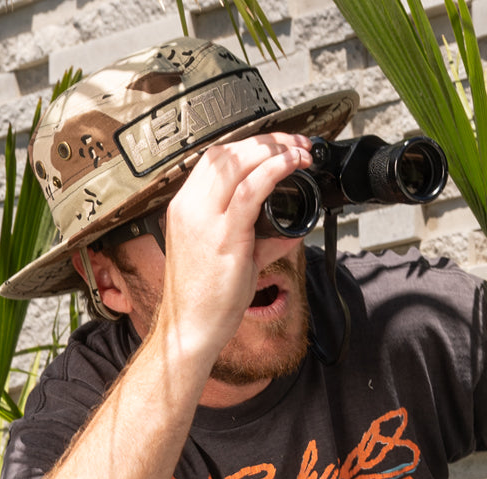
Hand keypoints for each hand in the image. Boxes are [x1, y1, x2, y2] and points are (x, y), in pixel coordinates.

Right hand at [159, 133, 311, 353]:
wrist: (190, 329)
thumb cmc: (206, 299)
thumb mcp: (236, 260)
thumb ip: (263, 240)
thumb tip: (292, 230)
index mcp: (186, 208)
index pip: (216, 159)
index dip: (251, 145)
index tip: (280, 145)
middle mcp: (190, 207)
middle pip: (227, 153)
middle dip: (267, 141)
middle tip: (297, 144)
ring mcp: (203, 219)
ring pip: (237, 163)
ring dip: (274, 150)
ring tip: (300, 152)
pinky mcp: (222, 236)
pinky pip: (250, 189)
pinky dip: (273, 170)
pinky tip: (291, 165)